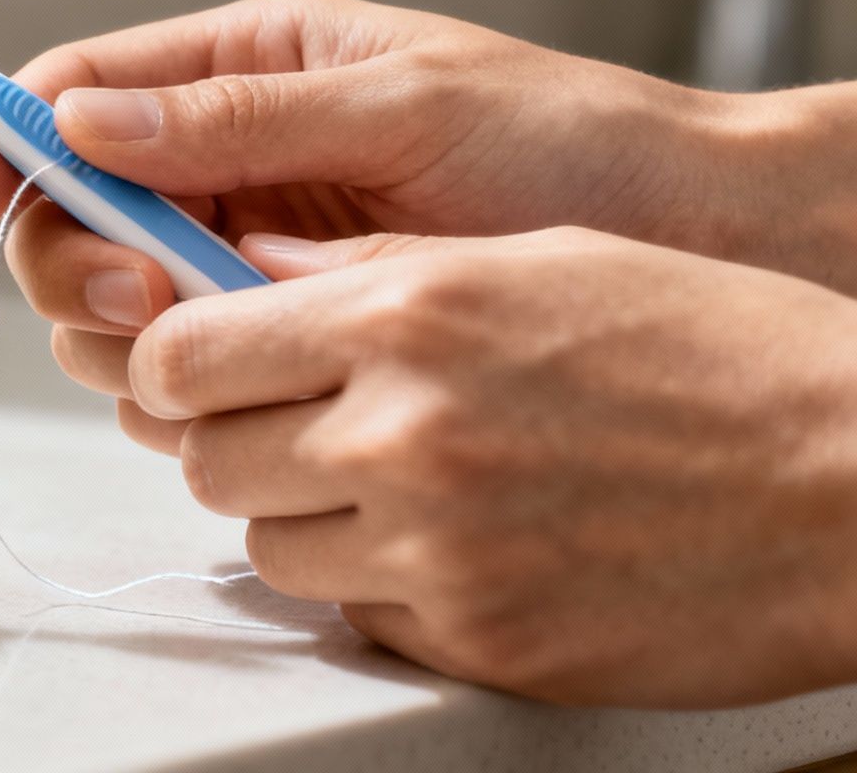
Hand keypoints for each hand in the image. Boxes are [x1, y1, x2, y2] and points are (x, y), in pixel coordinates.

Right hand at [0, 0, 801, 323]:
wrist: (686, 243)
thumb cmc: (568, 144)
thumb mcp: (404, 105)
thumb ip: (238, 119)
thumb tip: (80, 118)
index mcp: (248, 72)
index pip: (78, 90)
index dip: (2, 135)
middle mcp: (229, 163)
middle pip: (69, 210)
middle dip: (76, 254)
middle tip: (144, 291)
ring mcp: (250, 256)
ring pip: (112, 303)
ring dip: (131, 328)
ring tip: (224, 331)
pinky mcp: (284, 338)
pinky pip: (183, 371)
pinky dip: (189, 387)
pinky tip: (259, 381)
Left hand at [113, 227, 856, 706]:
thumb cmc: (721, 352)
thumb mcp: (539, 255)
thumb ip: (371, 265)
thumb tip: (250, 268)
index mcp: (407, 314)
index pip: (182, 353)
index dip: (175, 357)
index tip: (199, 357)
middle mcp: (402, 433)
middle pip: (206, 458)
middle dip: (232, 437)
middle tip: (294, 420)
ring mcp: (436, 549)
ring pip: (268, 547)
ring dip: (303, 514)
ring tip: (393, 479)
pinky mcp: (477, 640)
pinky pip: (357, 615)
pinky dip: (380, 582)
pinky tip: (458, 539)